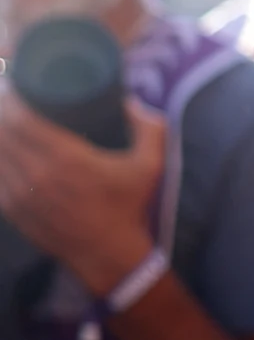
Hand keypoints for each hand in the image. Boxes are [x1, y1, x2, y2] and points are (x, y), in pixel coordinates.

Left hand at [0, 92, 160, 297]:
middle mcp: (37, 175)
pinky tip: (5, 146)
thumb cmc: (129, 207)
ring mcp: (18, 193)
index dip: (11, 97)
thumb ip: (150, 128)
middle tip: (10, 95)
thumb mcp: (152, 166)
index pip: (20, 118)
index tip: (17, 85)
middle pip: (2, 130)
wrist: (107, 255)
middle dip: (1, 109)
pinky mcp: (9, 207)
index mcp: (68, 159)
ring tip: (6, 119)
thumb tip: (129, 102)